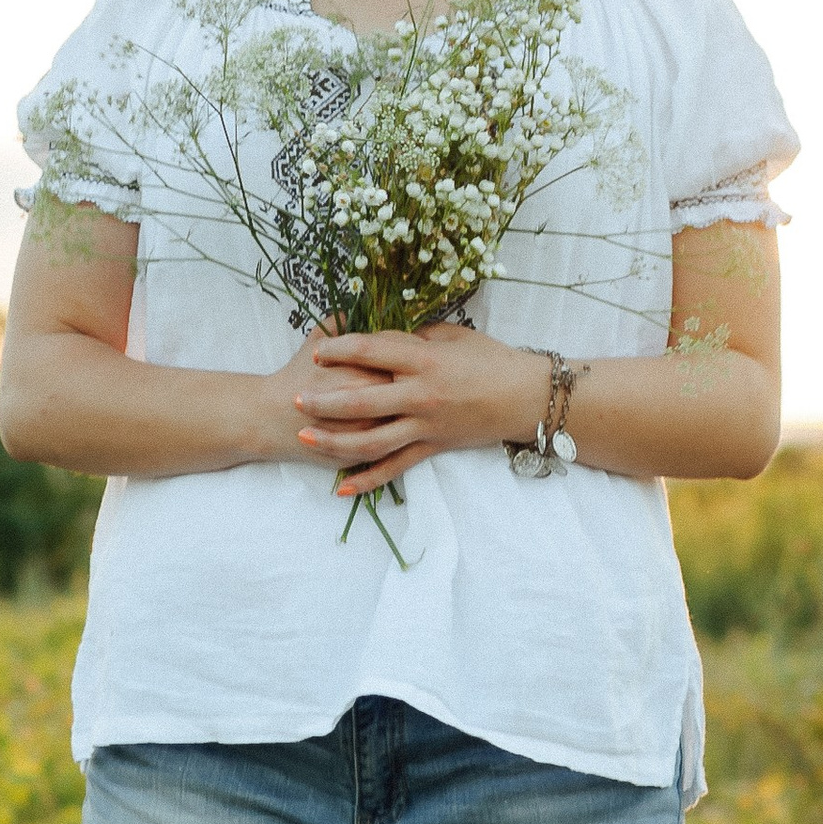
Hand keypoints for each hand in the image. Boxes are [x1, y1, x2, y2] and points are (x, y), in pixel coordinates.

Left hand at [288, 329, 550, 496]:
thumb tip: (381, 336)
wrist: (527, 397)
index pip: (371, 351)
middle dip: (324, 400)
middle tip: (295, 399)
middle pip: (362, 399)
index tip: (318, 351)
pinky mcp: (433, 447)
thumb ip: (414, 336)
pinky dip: (369, 479)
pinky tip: (342, 487)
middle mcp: (421, 394)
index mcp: (424, 359)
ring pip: (372, 439)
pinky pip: (396, 467)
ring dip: (335, 441)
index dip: (340, 350)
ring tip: (306, 438)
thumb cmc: (491, 359)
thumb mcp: (452, 336)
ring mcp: (426, 425)